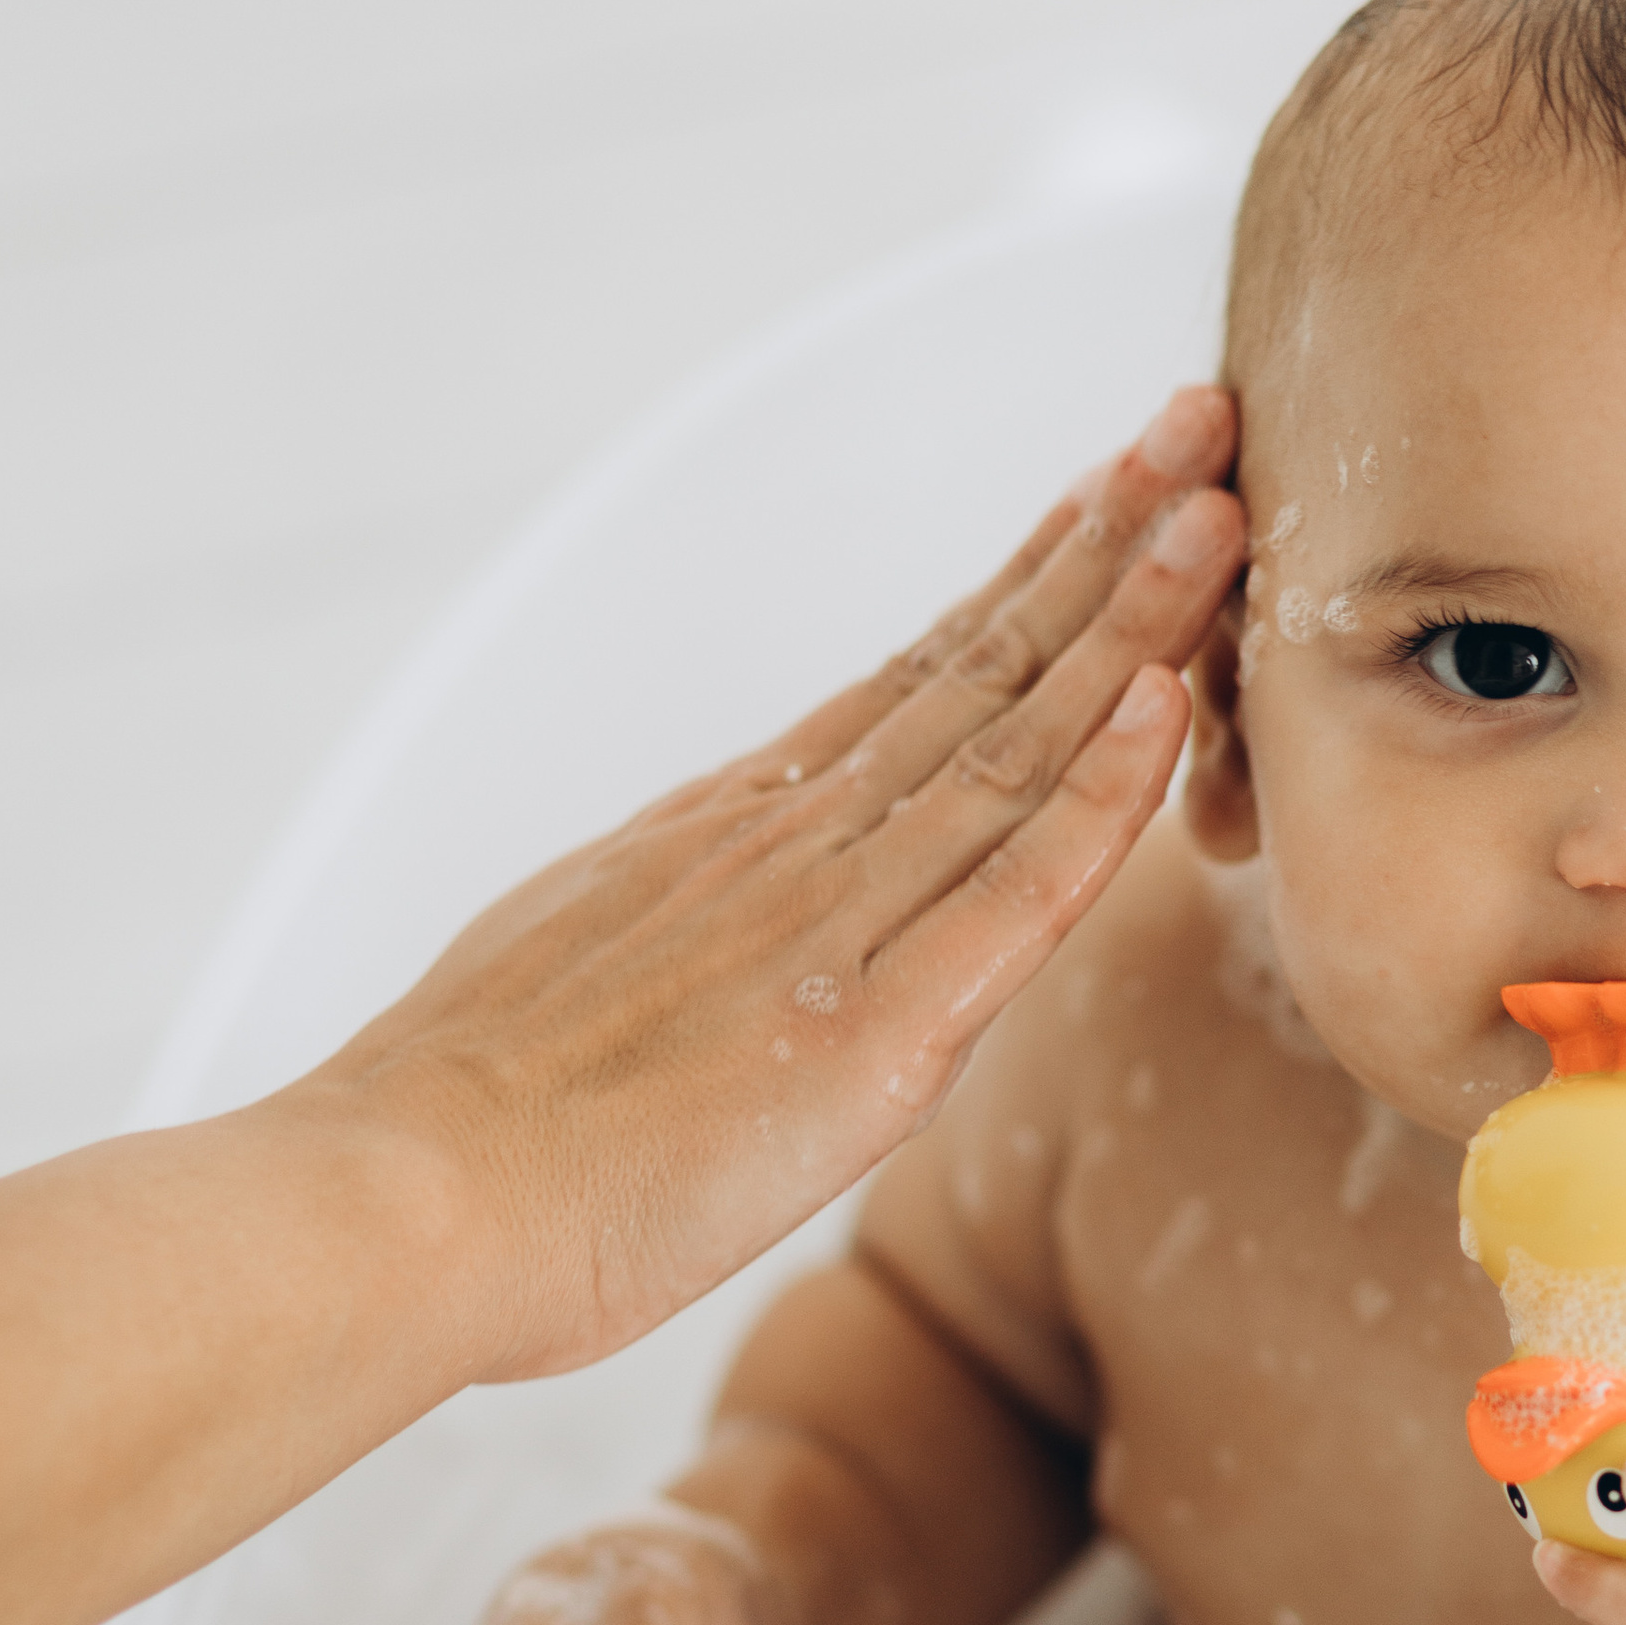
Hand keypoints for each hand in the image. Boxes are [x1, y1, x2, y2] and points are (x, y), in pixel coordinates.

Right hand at [316, 387, 1245, 1385]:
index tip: (1109, 489)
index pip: (916, 679)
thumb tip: (739, 904)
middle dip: (1104, 546)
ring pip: (1015, 747)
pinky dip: (1097, 798)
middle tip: (1201, 426)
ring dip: (1129, 628)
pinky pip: (1010, 898)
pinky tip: (1164, 708)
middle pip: (984, 672)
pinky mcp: (869, 1036)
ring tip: (1217, 512)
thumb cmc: (482, 1120)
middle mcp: (800, 847)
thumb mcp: (593, 959)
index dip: (1026, 582)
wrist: (408, 1198)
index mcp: (738, 831)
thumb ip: (693, 919)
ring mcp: (837, 928)